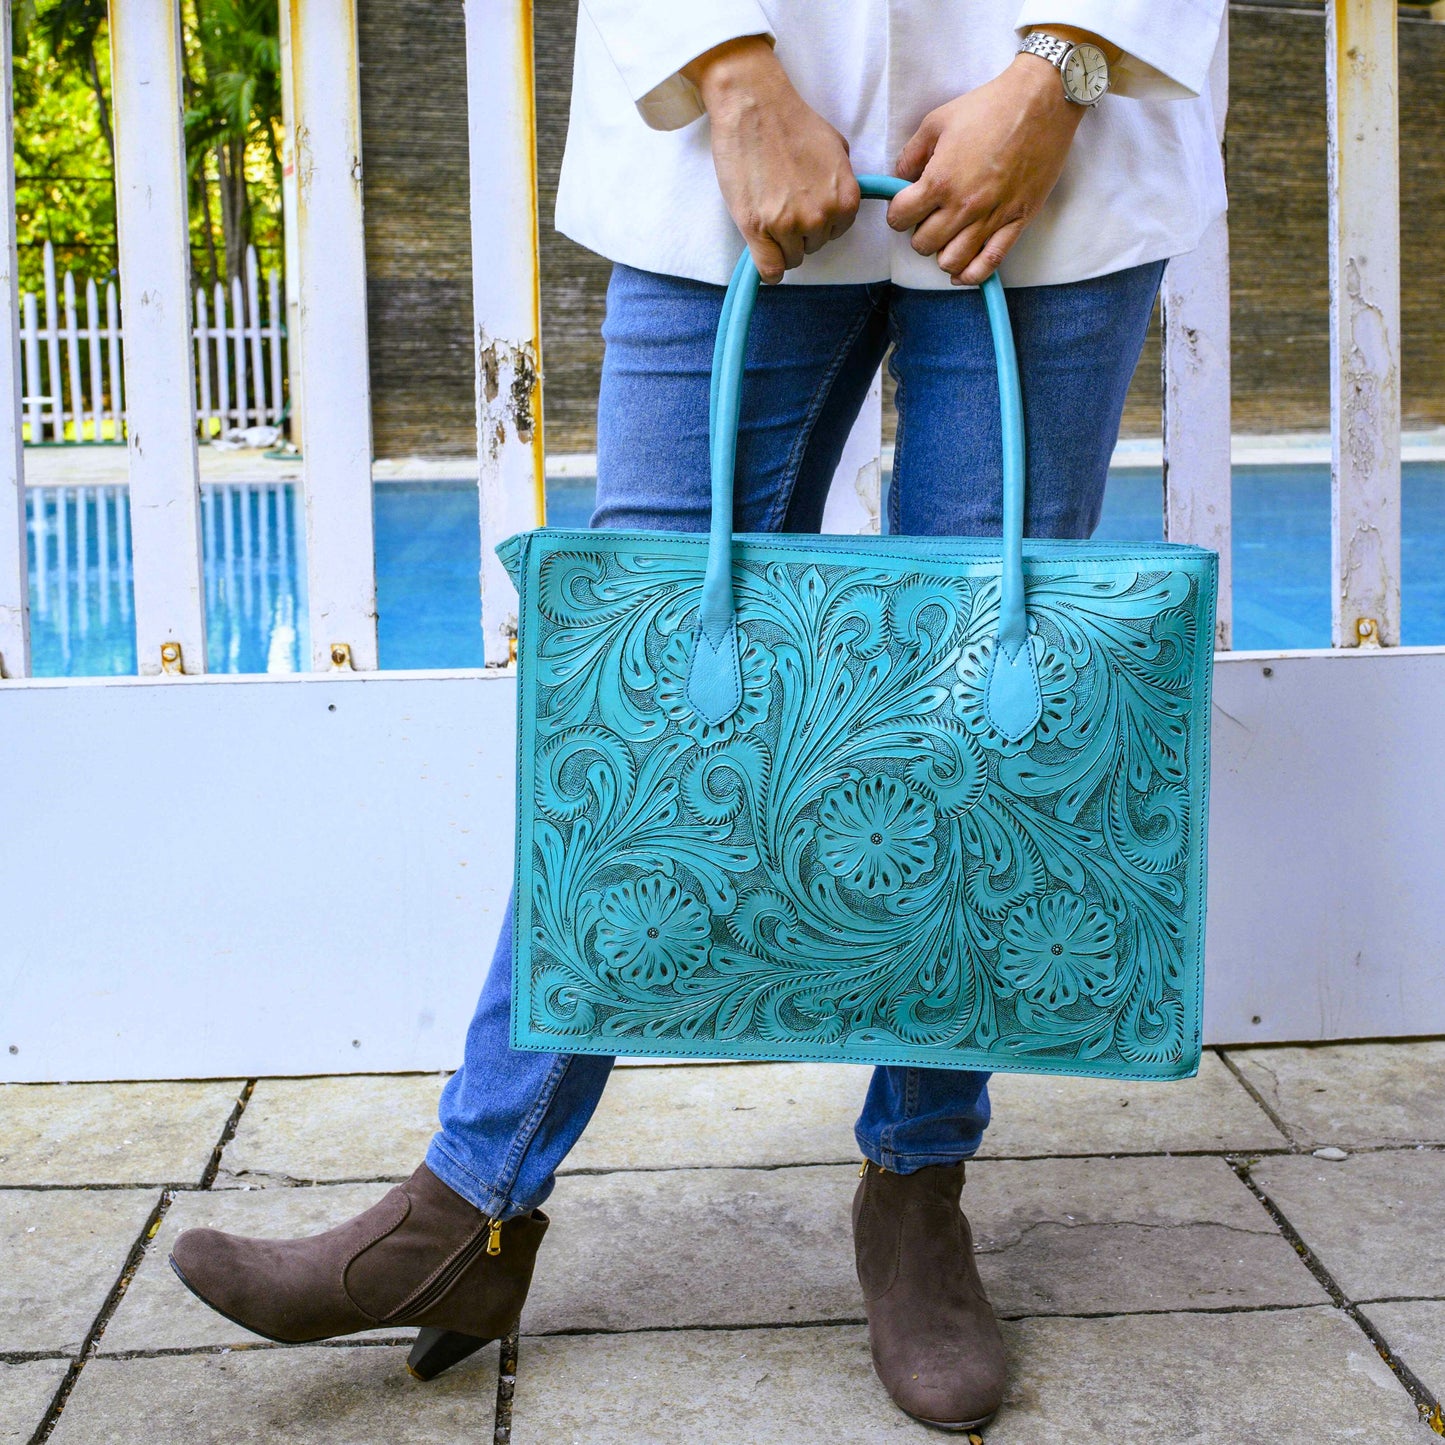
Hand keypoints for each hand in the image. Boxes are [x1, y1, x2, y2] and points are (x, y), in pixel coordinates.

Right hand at [685, 36, 859, 283]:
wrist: (754, 105)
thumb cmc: (792, 121)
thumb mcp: (836, 148)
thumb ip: (841, 181)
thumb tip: (837, 201)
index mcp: (845, 199)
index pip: (836, 234)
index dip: (818, 222)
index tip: (802, 206)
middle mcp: (821, 216)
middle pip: (813, 247)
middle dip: (798, 232)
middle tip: (780, 203)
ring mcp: (789, 225)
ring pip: (791, 259)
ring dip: (779, 243)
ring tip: (766, 212)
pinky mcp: (759, 230)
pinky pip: (771, 271)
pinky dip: (767, 267)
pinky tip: (762, 249)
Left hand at [888, 54, 1083, 284]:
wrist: (1042, 102)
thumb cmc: (990, 107)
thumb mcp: (938, 121)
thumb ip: (911, 154)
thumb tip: (899, 180)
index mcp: (940, 180)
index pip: (899, 218)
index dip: (897, 212)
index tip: (905, 204)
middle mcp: (964, 206)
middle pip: (922, 244)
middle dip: (918, 232)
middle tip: (928, 217)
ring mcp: (991, 218)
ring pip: (951, 261)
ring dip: (942, 252)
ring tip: (947, 235)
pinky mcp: (1016, 223)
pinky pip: (988, 265)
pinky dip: (970, 274)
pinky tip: (960, 270)